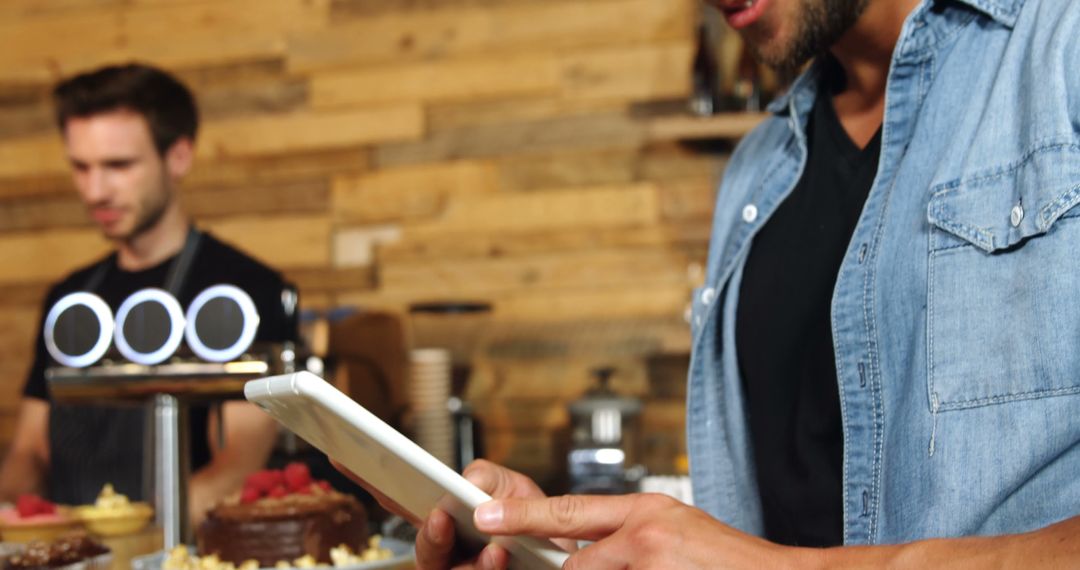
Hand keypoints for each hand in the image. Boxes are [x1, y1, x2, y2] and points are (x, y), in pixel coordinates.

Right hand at [335, 458, 573, 569]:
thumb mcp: (519, 491)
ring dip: (469, 563)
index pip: (401, 500)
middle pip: (421, 549)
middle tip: (439, 518)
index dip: (369, 480)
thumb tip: (466, 480)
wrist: (571, 561)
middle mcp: (447, 551)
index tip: (343, 455)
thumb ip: (489, 480)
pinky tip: (501, 557)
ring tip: (495, 549)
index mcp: (447, 518)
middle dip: (429, 536)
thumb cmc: (541, 528)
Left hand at [473, 493, 795, 568]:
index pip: (570, 510)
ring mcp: (653, 561)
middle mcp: (646, 531)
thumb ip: (629, 540)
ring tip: (658, 565)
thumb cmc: (731, 565)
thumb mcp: (678, 534)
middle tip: (585, 564)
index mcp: (647, 511)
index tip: (485, 516)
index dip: (524, 515)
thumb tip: (580, 556)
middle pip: (575, 564)